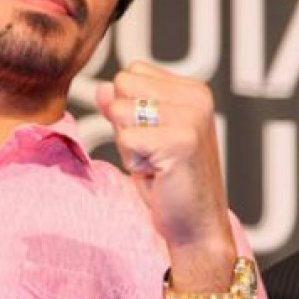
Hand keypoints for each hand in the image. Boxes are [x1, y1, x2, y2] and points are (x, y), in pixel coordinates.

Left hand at [95, 61, 234, 259]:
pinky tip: (157, 174)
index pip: (132, 73)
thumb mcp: (144, 136)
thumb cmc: (171, 182)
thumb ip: (124, 107)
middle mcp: (196, 97)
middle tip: (153, 151)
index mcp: (193, 90)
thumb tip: (101, 88)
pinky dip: (133, 161)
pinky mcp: (180, 140)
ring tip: (155, 162)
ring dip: (127, 143)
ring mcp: (191, 117)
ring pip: (119, 110)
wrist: (197, 225)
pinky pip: (126, 138)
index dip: (129, 107)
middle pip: (122, 85)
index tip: (154, 137)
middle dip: (125, 122)